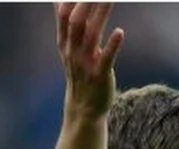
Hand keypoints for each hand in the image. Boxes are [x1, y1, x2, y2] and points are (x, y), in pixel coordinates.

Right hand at [55, 3, 124, 117]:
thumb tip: (58, 1)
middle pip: (76, 22)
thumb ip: (65, 23)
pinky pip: (105, 59)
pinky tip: (119, 32)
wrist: (84, 108)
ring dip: (101, 14)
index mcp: (65, 43)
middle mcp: (73, 51)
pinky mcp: (100, 75)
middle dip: (85, 2)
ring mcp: (85, 64)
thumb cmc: (79, 72)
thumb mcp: (68, 48)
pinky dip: (112, 46)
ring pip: (91, 35)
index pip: (63, 14)